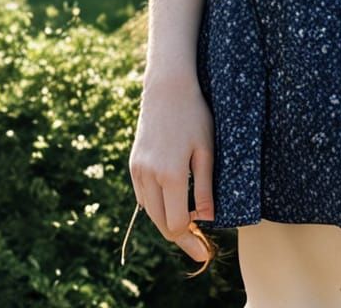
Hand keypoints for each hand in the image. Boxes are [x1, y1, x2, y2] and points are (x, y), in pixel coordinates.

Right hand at [128, 71, 215, 262]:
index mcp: (171, 175)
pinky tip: (172, 202)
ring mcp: (138, 170)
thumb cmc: (194, 115)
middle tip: (198, 243)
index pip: (177, 223)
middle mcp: (149, 176)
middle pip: (160, 223)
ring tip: (189, 222)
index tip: (203, 251)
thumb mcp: (207, 150)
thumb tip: (207, 220)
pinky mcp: (133, 164)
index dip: (190, 240)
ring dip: (166, 221)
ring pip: (149, 212)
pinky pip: (142, 197)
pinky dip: (156, 206)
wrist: (167, 89)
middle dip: (179, 235)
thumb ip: (206, 188)